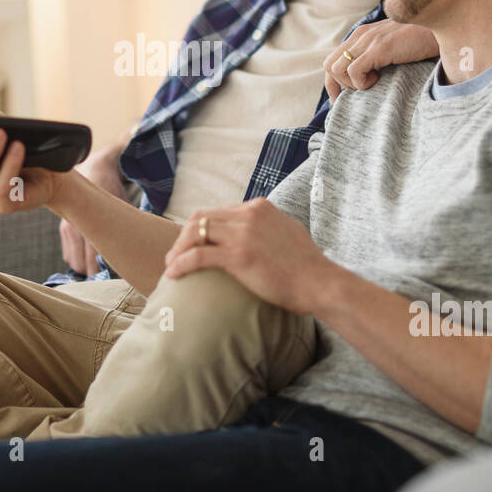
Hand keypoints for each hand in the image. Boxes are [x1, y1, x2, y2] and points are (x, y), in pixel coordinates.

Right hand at [60, 145, 127, 276]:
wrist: (95, 169)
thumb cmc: (113, 190)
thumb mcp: (122, 207)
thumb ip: (124, 230)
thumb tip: (136, 254)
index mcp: (89, 226)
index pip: (91, 262)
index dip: (101, 275)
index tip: (113, 279)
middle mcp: (74, 229)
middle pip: (80, 266)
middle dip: (93, 274)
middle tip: (109, 275)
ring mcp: (66, 229)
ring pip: (73, 262)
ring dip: (84, 267)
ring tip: (100, 267)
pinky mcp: (64, 229)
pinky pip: (68, 254)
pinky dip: (77, 259)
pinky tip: (90, 256)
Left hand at [161, 198, 334, 314]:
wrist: (320, 283)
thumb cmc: (307, 267)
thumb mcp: (287, 232)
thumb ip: (268, 227)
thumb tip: (255, 233)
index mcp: (259, 207)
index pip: (217, 211)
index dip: (200, 228)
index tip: (192, 244)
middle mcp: (249, 214)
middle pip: (201, 218)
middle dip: (184, 236)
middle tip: (175, 255)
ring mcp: (243, 233)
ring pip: (195, 233)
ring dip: (178, 249)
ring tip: (171, 265)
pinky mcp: (238, 255)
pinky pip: (198, 255)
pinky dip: (181, 263)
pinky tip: (173, 274)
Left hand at [323, 20, 439, 100]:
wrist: (442, 26)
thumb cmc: (422, 42)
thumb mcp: (393, 48)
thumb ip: (377, 58)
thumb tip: (369, 80)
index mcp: (361, 35)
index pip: (333, 60)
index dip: (334, 84)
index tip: (343, 100)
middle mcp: (360, 35)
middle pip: (329, 65)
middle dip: (340, 85)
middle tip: (362, 91)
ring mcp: (368, 40)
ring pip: (336, 68)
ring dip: (351, 83)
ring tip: (373, 83)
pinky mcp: (379, 47)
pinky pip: (354, 70)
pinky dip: (362, 82)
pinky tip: (380, 80)